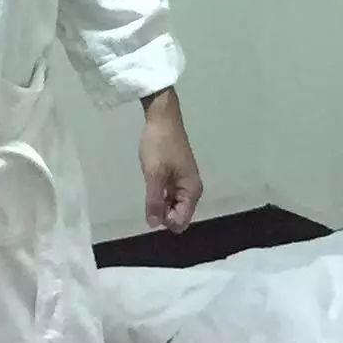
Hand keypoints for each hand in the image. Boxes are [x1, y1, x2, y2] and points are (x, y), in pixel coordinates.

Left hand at [139, 88, 202, 233]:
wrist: (162, 117)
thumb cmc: (159, 145)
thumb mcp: (154, 174)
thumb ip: (154, 201)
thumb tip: (154, 225)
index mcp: (192, 191)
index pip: (181, 221)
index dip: (165, 219)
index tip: (152, 203)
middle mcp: (192, 190)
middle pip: (178, 215)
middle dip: (163, 212)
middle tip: (150, 193)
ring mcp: (185, 182)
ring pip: (172, 205)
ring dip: (160, 202)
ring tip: (151, 185)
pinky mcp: (177, 175)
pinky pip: (170, 195)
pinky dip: (161, 193)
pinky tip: (152, 182)